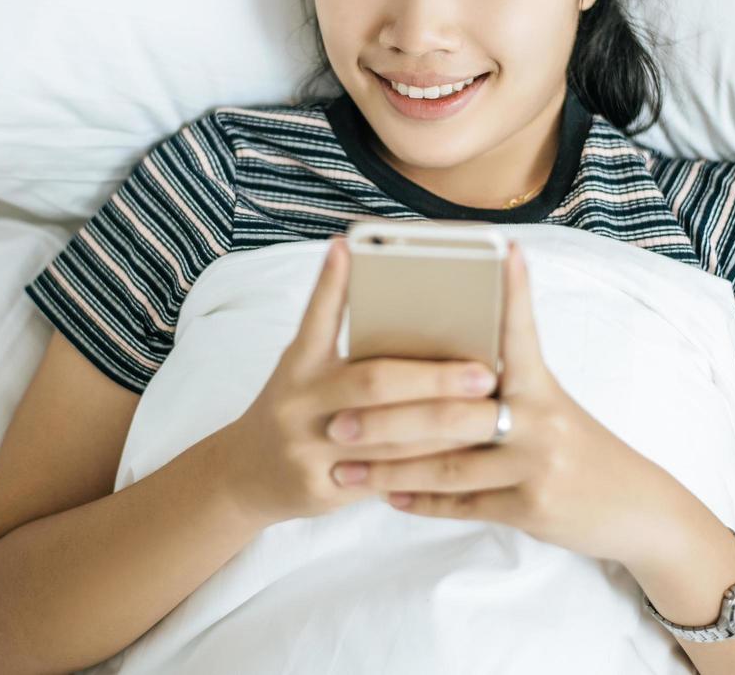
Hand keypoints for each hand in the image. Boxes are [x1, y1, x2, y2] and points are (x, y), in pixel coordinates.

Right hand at [220, 235, 501, 527]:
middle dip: (434, 378)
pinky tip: (462, 456)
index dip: (332, 282)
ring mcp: (304, 446)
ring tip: (490, 416)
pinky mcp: (317, 487)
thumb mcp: (303, 369)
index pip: (317, 316)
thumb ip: (345, 347)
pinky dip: (424, 467)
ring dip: (443, 427)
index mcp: (297, 364)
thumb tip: (408, 311)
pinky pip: (383, 477)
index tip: (351, 247)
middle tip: (484, 375)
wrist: (245, 473)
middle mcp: (296, 401)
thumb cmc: (294, 409)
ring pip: (388, 438)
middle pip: (372, 382)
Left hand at [334, 240, 654, 563]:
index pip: (519, 332)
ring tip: (345, 469)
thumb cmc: (580, 448)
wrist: (636, 508)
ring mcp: (538, 464)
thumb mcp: (552, 407)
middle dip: (388, 419)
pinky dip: (423, 500)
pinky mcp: (533, 507)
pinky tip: (389, 496)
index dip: (513, 292)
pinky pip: (464, 504)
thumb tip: (439, 363)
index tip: (502, 250)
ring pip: (448, 465)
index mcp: (541, 386)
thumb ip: (504, 387)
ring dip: (390, 470)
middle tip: (338, 421)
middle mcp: (541, 420)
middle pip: (451, 414)